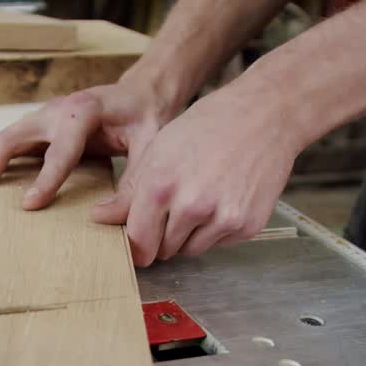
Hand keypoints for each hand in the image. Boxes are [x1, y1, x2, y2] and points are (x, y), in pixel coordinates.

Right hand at [0, 76, 176, 212]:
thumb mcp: (151, 144)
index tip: (29, 205)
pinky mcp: (39, 132)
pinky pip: (10, 151)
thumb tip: (103, 217)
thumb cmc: (146, 115)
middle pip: (7, 139)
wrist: (141, 92)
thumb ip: (133, 180)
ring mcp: (42, 120)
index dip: (44, 179)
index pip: (59, 149)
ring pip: (0, 144)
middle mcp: (55, 111)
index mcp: (84, 110)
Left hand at [91, 74, 306, 266]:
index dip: (134, 246)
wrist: (265, 115)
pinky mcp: (246, 226)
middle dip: (161, 237)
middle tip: (173, 210)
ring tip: (200, 199)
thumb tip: (100, 218)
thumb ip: (129, 191)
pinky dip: (214, 230)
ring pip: (189, 250)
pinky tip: (222, 199)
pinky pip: (217, 244)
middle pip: (163, 250)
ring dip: (187, 235)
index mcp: (161, 185)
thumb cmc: (208, 127)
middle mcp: (192, 206)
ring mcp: (222, 218)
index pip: (137, 240)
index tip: (135, 245)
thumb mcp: (159, 150)